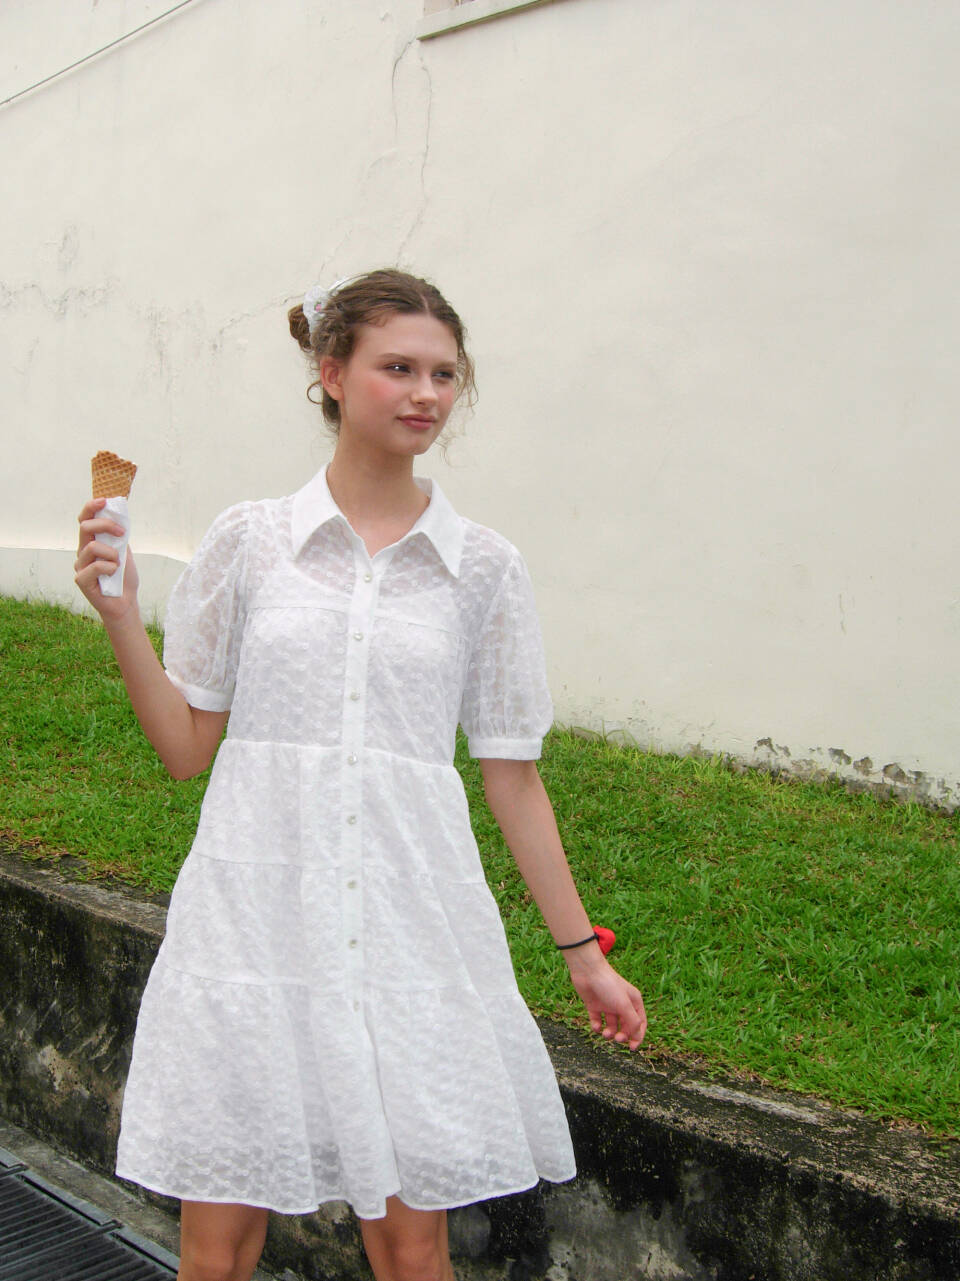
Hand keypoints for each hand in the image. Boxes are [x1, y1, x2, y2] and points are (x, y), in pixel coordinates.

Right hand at [74, 497, 139, 620]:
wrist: (125, 603)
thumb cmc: (124, 578)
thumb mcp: (125, 552)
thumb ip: (119, 536)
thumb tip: (120, 515)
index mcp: (91, 542)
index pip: (85, 520)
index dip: (91, 508)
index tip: (104, 500)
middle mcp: (82, 552)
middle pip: (85, 527)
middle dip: (106, 526)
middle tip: (123, 534)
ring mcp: (80, 565)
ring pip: (92, 547)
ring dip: (112, 553)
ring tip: (118, 564)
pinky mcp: (81, 580)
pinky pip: (95, 566)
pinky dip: (109, 568)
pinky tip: (113, 574)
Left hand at [566, 949, 646, 1050]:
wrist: (587, 971)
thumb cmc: (609, 985)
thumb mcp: (624, 1005)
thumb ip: (632, 1022)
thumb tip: (637, 1038)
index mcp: (633, 1001)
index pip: (640, 1023)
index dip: (638, 1036)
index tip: (632, 1048)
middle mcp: (621, 1004)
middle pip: (626, 1026)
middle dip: (623, 1035)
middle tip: (618, 1039)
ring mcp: (608, 1005)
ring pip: (612, 1026)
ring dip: (609, 1033)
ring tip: (605, 1033)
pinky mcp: (594, 1005)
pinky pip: (598, 1021)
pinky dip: (597, 1026)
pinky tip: (596, 1026)